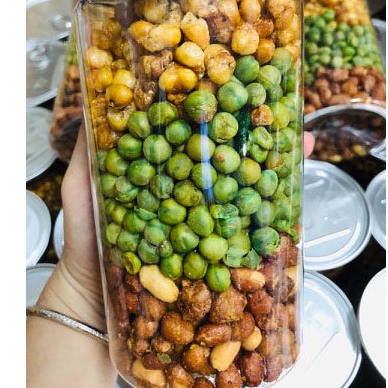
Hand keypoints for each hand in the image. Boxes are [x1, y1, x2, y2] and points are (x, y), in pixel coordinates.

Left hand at [49, 128, 314, 326]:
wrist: (93, 297)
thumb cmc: (86, 239)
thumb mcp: (83, 187)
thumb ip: (90, 151)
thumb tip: (95, 104)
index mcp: (166, 173)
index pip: (196, 137)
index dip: (215, 115)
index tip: (235, 90)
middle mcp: (191, 193)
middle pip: (229, 159)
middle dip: (260, 135)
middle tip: (285, 113)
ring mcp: (205, 222)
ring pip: (245, 191)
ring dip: (276, 169)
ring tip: (304, 144)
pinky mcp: (213, 253)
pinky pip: (245, 234)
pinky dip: (272, 219)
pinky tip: (293, 201)